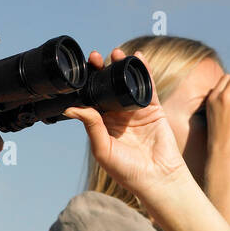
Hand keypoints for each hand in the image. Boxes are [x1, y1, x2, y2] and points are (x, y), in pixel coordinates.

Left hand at [64, 49, 189, 206]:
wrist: (157, 177)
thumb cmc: (127, 171)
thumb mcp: (103, 149)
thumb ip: (91, 126)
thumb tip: (72, 108)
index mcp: (102, 125)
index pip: (92, 100)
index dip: (86, 85)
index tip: (80, 71)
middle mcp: (117, 116)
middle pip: (107, 88)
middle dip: (101, 71)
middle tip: (94, 57)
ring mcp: (135, 111)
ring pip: (126, 84)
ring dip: (121, 67)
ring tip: (115, 53)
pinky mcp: (153, 109)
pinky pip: (147, 86)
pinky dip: (143, 71)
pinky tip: (138, 57)